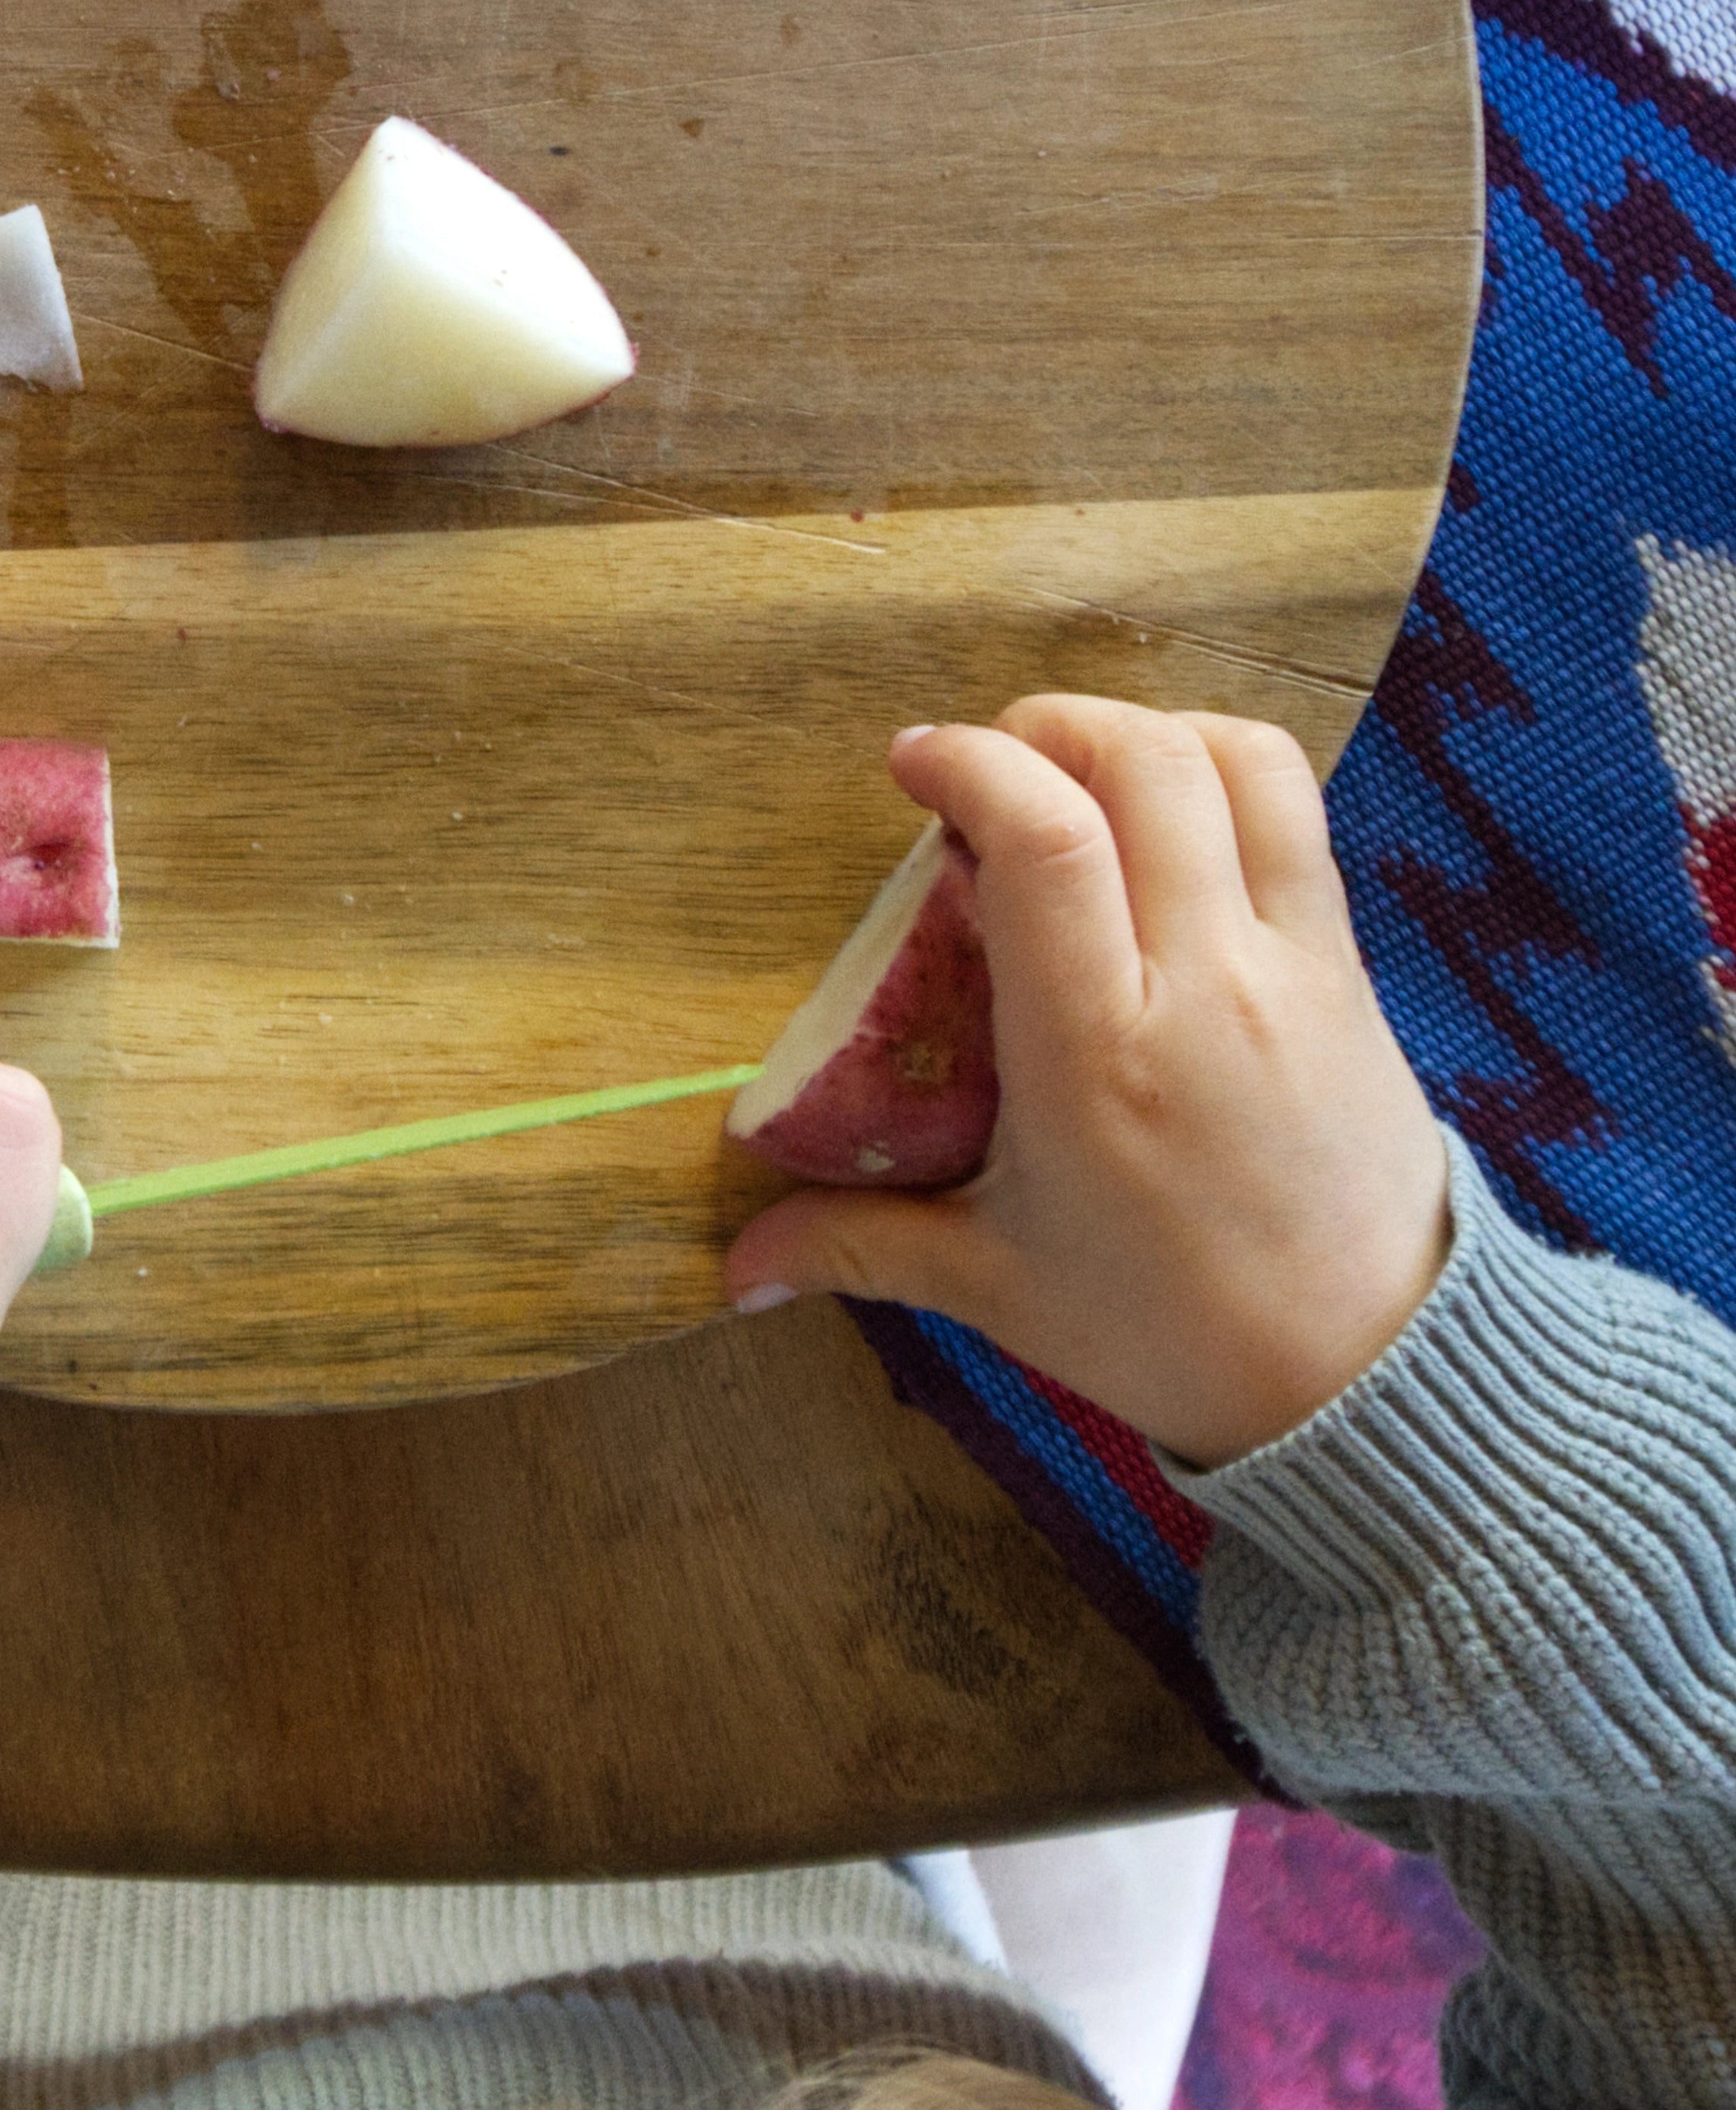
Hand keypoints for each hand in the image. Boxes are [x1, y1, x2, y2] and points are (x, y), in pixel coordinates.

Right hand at [719, 700, 1451, 1466]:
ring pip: (1241, 763)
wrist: (1374, 1384)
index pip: (1047, 836)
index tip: (914, 766)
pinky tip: (1169, 830)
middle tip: (991, 768)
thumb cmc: (1175, 1333)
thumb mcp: (999, 1288)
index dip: (970, 763)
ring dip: (1149, 733)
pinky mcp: (1351, 970)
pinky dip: (1224, 779)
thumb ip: (859, 1247)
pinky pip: (1297, 819)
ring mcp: (1297, 965)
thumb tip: (735, 1268)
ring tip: (1085, 777)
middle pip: (1144, 763)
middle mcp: (1207, 983)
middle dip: (1048, 725)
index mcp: (1101, 1053)